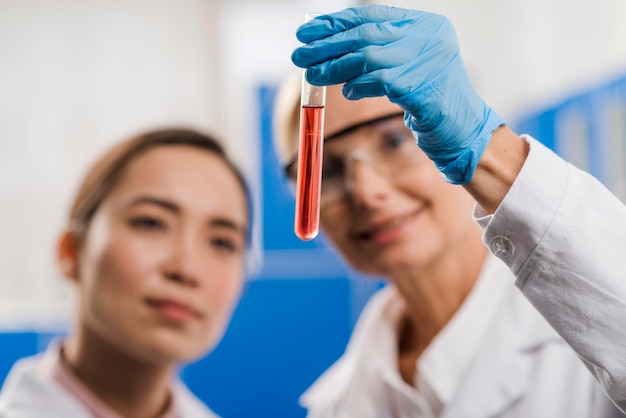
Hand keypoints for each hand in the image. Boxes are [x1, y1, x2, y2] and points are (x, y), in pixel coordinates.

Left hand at [291, 5, 505, 183]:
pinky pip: (379, 82)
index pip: (371, 16)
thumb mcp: (408, 66)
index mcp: (425, 25)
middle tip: (299, 53)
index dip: (336, 22)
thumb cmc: (431, 99)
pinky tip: (347, 92)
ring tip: (312, 74)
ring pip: (368, 57)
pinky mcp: (423, 88)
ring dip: (335, 67)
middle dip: (328, 45)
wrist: (464, 129)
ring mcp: (429, 61)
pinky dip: (358, 86)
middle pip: (366, 34)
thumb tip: (330, 47)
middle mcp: (430, 37)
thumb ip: (379, 53)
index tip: (309, 31)